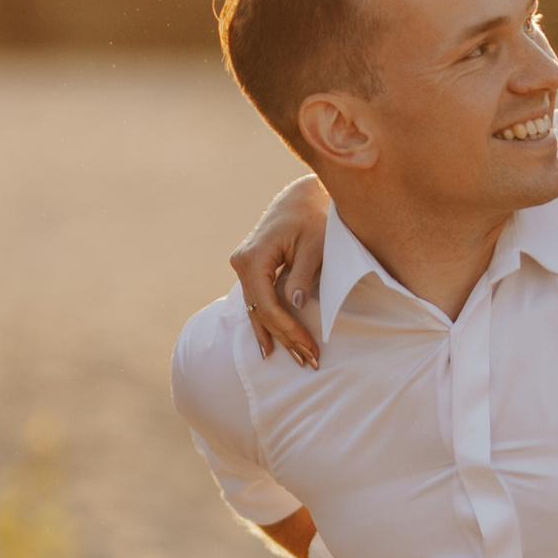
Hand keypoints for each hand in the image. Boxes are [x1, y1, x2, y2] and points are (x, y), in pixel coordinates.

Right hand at [230, 176, 329, 366]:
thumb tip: (294, 305)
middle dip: (284, 338)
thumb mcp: (315, 246)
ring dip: (275, 334)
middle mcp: (242, 263)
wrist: (302, 195)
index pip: (269, 306)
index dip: (289, 330)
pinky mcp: (251, 267)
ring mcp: (243, 265)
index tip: (311, 348)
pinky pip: (258, 299)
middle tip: (308, 362)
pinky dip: (268, 320)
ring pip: (257, 308)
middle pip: (261, 311)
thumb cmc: (314, 217)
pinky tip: (271, 342)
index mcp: (254, 258)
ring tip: (294, 358)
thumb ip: (302, 275)